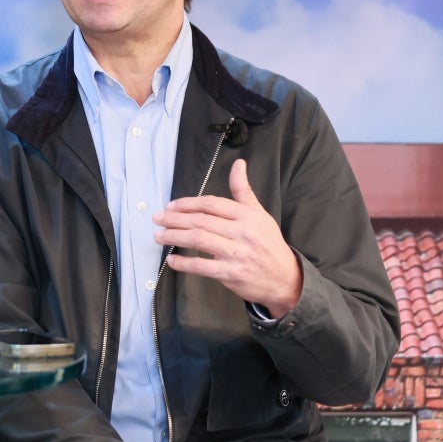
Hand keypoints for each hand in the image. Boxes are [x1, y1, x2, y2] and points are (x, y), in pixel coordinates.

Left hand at [153, 158, 301, 317]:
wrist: (285, 278)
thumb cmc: (268, 243)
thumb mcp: (260, 214)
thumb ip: (243, 191)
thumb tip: (238, 164)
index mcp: (247, 215)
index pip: (212, 204)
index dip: (188, 203)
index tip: (171, 206)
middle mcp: (242, 232)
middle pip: (201, 221)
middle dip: (175, 219)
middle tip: (157, 219)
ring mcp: (237, 254)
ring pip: (199, 240)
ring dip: (174, 237)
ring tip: (159, 236)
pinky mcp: (232, 274)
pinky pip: (202, 266)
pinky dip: (184, 264)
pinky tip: (172, 261)